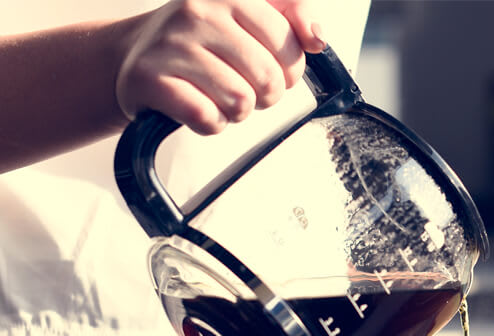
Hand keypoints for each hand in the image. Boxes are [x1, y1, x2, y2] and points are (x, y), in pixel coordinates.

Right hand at [115, 0, 325, 134]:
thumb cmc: (202, 40)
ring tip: (217, 94)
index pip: (287, 43)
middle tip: (243, 85)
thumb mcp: (248, 17)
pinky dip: (210, 123)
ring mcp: (171, 44)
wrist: (132, 54)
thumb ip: (292, 17)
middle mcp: (197, 11)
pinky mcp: (150, 78)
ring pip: (240, 101)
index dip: (288, 67)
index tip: (269, 66)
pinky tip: (198, 106)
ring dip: (235, 111)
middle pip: (268, 78)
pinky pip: (207, 118)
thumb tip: (317, 39)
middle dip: (264, 94)